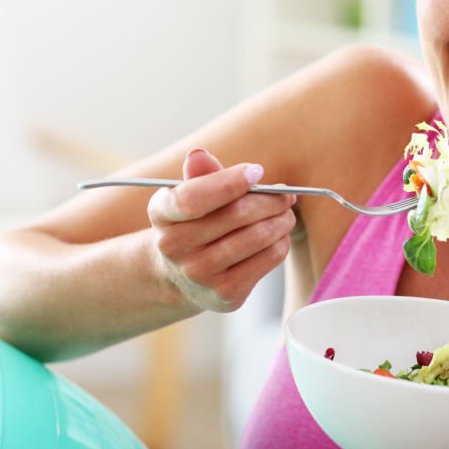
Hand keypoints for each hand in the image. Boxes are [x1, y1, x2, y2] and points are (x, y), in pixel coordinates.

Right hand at [147, 148, 295, 311]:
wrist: (182, 276)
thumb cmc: (195, 223)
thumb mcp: (190, 195)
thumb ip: (201, 175)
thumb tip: (199, 155)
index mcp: (162, 213)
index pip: (192, 197)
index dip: (229, 182)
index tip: (256, 171)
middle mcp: (174, 247)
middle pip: (236, 215)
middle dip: (270, 200)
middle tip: (286, 194)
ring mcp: (199, 274)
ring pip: (257, 236)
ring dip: (281, 220)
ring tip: (285, 213)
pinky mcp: (225, 293)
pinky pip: (268, 259)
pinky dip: (281, 242)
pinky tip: (278, 236)